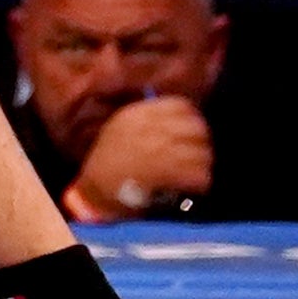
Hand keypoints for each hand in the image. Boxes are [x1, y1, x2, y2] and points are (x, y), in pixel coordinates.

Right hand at [59, 96, 213, 221]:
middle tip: (200, 155)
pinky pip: (197, 173)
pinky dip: (201, 181)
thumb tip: (183, 117)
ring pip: (201, 152)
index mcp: (137, 114)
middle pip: (196, 128)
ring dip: (204, 164)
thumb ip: (148, 121)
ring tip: (198, 173)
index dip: (194, 119)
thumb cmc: (109, 163)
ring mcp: (155, 149)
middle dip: (203, 143)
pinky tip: (196, 186)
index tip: (194, 132)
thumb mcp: (120, 130)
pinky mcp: (162, 172)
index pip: (181, 106)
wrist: (93, 193)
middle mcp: (147, 128)